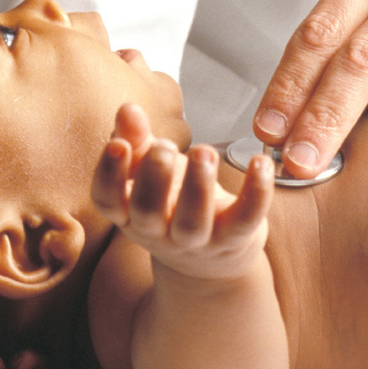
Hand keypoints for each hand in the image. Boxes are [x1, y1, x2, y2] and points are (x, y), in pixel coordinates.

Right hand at [92, 103, 273, 280]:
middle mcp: (158, 231)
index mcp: (129, 212)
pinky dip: (256, 191)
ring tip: (203, 151)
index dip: (108, 174)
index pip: (107, 199)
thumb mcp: (149, 170)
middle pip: (147, 213)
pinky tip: (260, 162)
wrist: (210, 259)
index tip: (117, 144)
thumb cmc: (172, 201)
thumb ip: (136, 139)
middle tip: (163, 147)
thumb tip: (128, 109)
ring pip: (193, 222)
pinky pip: (246, 218)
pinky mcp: (234, 239)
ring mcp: (197, 240)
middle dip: (154, 177)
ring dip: (198, 185)